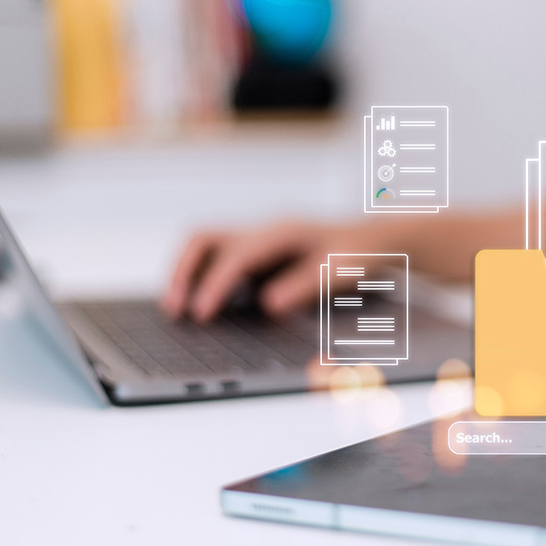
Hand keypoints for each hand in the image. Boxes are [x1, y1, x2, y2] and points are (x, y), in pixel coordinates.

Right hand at [160, 219, 380, 321]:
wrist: (371, 240)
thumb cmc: (357, 254)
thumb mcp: (339, 270)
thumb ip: (304, 285)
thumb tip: (268, 305)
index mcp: (282, 231)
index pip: (234, 256)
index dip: (214, 285)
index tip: (201, 315)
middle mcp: (263, 230)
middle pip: (204, 240)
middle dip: (182, 272)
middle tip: (174, 310)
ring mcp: (257, 239)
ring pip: (205, 247)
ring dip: (186, 275)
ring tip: (176, 310)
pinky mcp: (257, 254)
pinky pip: (218, 261)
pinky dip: (203, 280)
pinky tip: (202, 306)